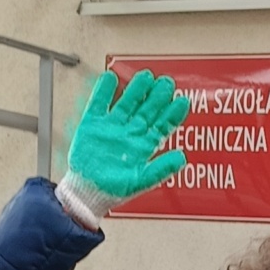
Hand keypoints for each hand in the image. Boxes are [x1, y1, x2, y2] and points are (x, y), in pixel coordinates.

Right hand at [62, 69, 191, 212]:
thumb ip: (162, 169)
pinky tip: (111, 78)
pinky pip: (98, 103)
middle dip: (157, 96)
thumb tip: (182, 157)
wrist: (86, 192)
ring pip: (126, 102)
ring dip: (135, 89)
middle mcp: (130, 132)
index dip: (172, 113)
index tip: (182, 101)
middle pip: (147, 109)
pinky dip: (103, 91)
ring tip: (146, 77)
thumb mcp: (141, 181)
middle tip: (166, 83)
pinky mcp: (92, 124)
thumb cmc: (113, 189)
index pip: (163, 125)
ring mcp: (112, 126)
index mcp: (144, 145)